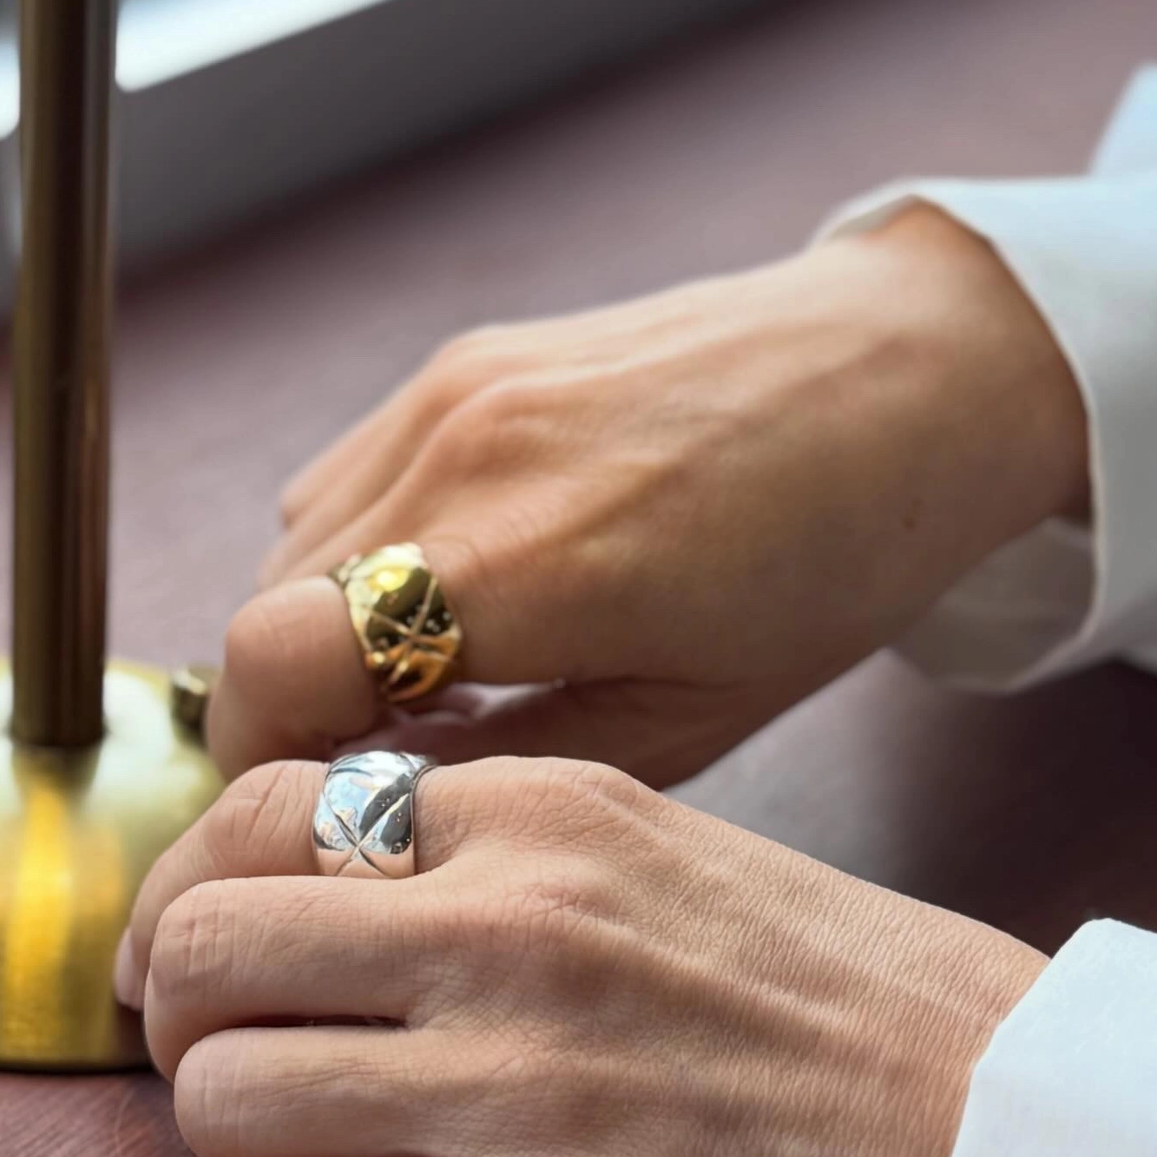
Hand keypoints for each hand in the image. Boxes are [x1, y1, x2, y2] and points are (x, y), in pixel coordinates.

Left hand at [117, 755, 1046, 1156]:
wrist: (975, 1112)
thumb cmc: (814, 982)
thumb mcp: (642, 846)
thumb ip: (478, 844)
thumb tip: (306, 876)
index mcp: (542, 809)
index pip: (266, 803)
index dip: (189, 878)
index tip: (185, 936)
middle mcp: (513, 927)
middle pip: (214, 943)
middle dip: (189, 1003)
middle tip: (224, 1041)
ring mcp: (521, 1087)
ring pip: (232, 1097)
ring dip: (244, 1127)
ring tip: (316, 1135)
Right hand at [207, 207, 1086, 784]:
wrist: (898, 375)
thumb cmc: (831, 558)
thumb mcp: (691, 715)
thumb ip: (514, 759)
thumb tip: (380, 781)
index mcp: (523, 563)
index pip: (266, 663)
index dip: (258, 755)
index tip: (308, 800)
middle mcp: (459, 455)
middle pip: (260, 602)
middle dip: (291, 699)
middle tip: (379, 750)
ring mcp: (454, 389)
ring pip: (295, 534)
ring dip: (323, 618)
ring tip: (430, 664)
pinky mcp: (468, 356)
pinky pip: (354, 470)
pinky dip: (363, 542)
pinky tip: (458, 572)